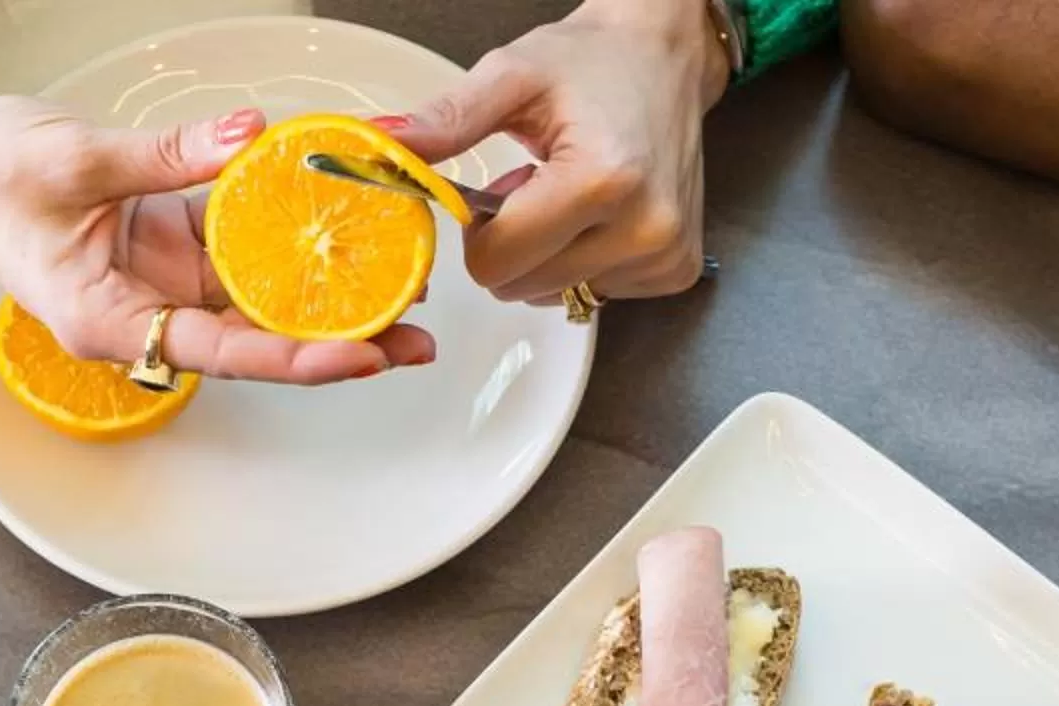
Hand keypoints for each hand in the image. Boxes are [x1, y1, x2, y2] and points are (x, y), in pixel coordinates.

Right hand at [0, 33, 432, 383]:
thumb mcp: (74, 160)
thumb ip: (166, 155)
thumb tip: (249, 138)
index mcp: (111, 322)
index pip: (225, 353)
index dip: (300, 358)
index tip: (367, 355)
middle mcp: (144, 313)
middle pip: (257, 340)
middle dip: (338, 338)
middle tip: (418, 333)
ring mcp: (158, 279)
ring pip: (257, 297)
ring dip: (324, 293)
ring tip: (401, 286)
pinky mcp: (167, 240)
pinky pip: (239, 243)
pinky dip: (286, 235)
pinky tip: (342, 228)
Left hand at [389, 0, 727, 302]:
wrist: (665, 55)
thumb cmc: (591, 61)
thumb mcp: (510, 77)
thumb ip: (446, 120)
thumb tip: (382, 145)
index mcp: (602, 179)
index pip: (496, 262)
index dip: (479, 231)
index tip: (497, 190)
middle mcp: (644, 228)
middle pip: (521, 286)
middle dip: (512, 243)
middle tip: (536, 184)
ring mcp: (664, 257)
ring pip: (554, 296)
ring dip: (547, 253)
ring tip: (569, 193)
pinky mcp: (677, 271)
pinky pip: (594, 294)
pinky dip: (583, 260)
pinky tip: (600, 213)